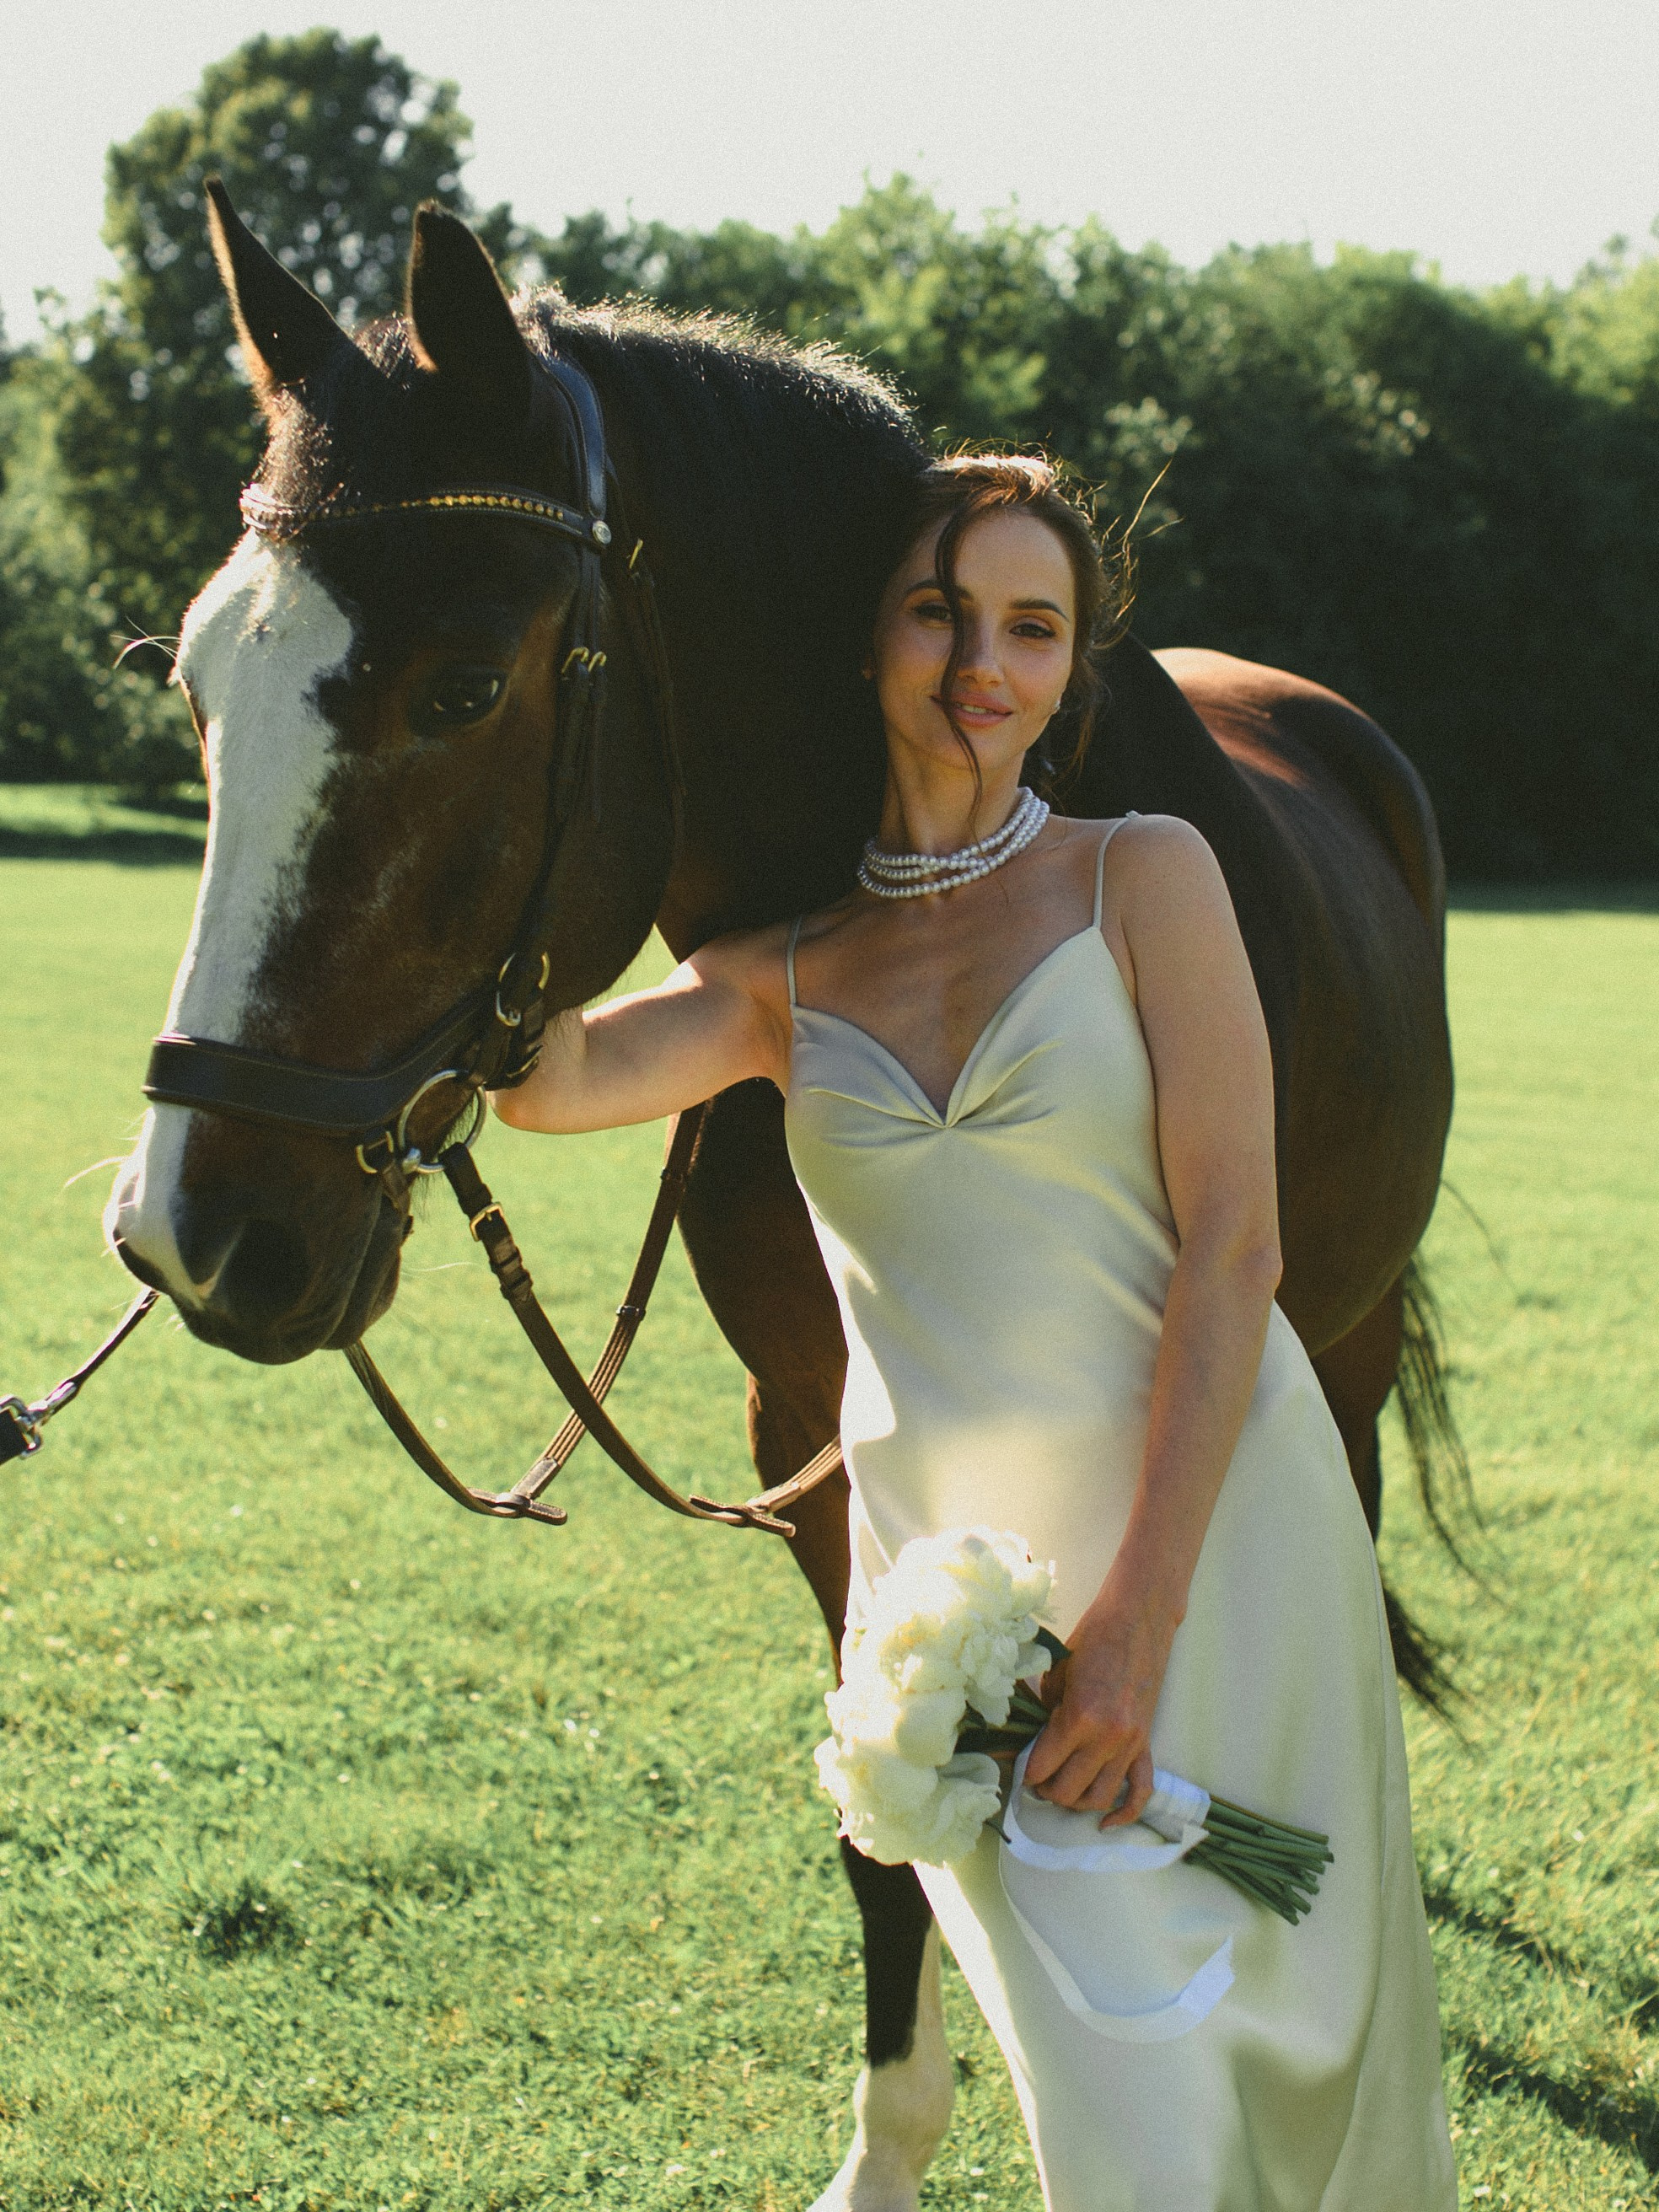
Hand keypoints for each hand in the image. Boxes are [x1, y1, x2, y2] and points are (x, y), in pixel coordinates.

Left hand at [1020, 1580, 1178, 1826]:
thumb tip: (1031, 1742)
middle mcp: (1107, 1738)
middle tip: (1036, 1781)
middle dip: (1047, 1791)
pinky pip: (1140, 1791)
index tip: (1020, 1770)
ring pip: (1100, 1797)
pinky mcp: (1145, 1744)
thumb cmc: (1092, 1640)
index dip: (1027, 1773)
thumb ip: (1045, 1713)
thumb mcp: (1056, 1674)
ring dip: (1076, 1802)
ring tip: (1061, 1790)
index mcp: (1079, 1717)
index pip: (1044, 1767)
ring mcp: (1130, 1744)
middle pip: (1069, 1791)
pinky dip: (1124, 1814)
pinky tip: (1106, 1823)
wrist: (1136, 1621)